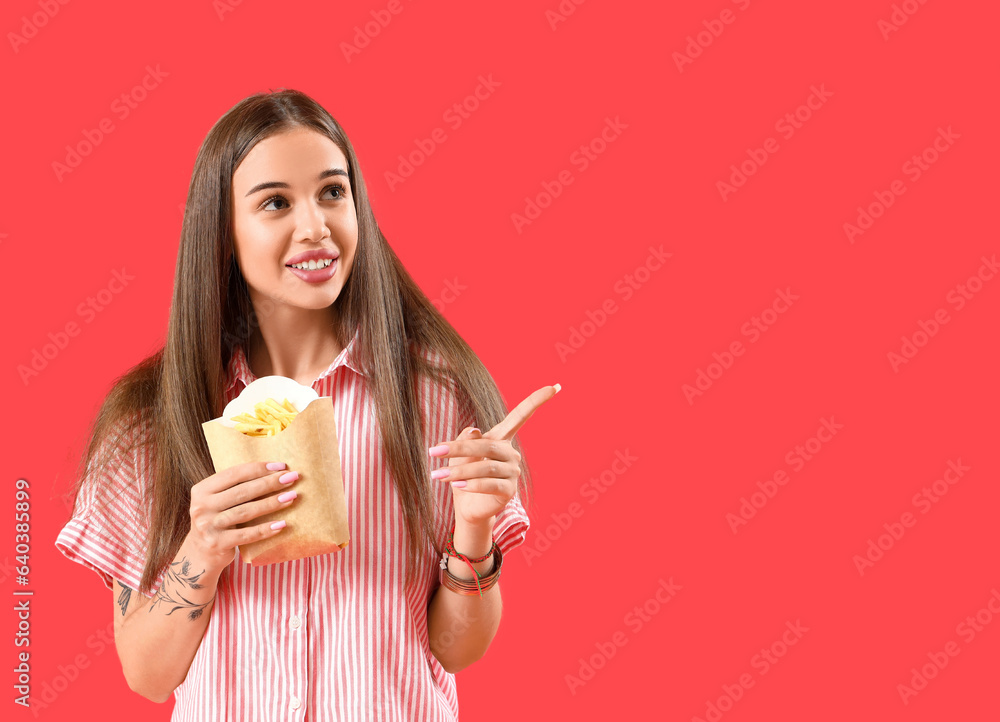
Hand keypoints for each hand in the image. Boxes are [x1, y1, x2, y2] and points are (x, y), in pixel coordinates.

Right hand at [187, 461, 298, 573]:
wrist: (201, 554)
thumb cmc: (219, 520)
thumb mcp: (219, 501)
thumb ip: (236, 488)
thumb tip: (275, 472)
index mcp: (202, 490)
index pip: (234, 474)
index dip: (259, 468)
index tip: (281, 466)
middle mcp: (202, 506)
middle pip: (242, 491)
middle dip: (270, 483)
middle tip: (292, 478)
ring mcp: (208, 526)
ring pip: (245, 511)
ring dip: (271, 503)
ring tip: (291, 497)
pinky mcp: (217, 544)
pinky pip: (246, 535)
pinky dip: (265, 529)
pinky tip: (282, 524)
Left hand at [430, 385, 559, 527]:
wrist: (466, 507)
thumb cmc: (463, 474)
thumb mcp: (459, 454)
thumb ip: (465, 439)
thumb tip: (475, 431)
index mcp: (501, 438)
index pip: (522, 416)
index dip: (538, 400)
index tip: (556, 387)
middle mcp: (511, 453)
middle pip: (487, 445)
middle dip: (458, 448)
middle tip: (434, 451)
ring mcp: (512, 472)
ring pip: (486, 467)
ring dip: (459, 471)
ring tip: (437, 475)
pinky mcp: (509, 491)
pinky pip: (490, 484)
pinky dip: (472, 484)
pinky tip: (457, 485)